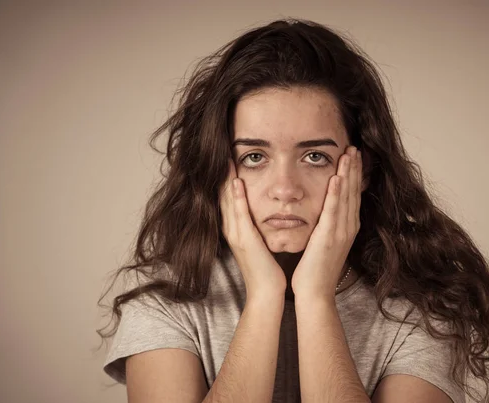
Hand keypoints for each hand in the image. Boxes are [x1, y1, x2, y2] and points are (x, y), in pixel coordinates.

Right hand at [220, 159, 286, 298]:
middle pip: (223, 195)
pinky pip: (239, 215)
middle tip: (221, 150)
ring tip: (226, 158)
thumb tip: (261, 212)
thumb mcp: (259, 243)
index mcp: (235, 230)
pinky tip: (237, 183)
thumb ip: (256, 227)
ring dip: (227, 179)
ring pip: (228, 201)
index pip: (228, 198)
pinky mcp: (245, 241)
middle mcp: (232, 230)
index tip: (228, 157)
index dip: (226, 177)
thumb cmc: (267, 269)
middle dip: (223, 173)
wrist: (267, 293)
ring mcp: (236, 235)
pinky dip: (237, 198)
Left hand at [291, 146, 361, 299]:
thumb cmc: (314, 270)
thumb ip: (326, 226)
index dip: (354, 175)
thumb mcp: (323, 243)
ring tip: (349, 154)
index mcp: (346, 228)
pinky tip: (337, 178)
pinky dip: (337, 194)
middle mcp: (347, 228)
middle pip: (353, 192)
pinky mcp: (330, 238)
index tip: (353, 156)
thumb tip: (323, 213)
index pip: (352, 195)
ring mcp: (341, 233)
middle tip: (354, 147)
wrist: (315, 293)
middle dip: (354, 169)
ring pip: (347, 197)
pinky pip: (334, 212)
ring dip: (348, 174)